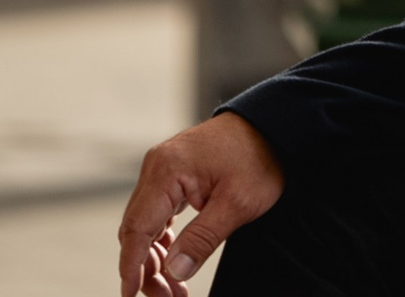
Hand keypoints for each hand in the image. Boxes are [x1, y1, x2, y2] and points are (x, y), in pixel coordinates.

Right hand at [117, 112, 285, 296]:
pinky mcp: (174, 173)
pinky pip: (158, 212)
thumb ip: (202, 239)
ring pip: (146, 223)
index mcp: (166, 171)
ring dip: (156, 257)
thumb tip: (174, 271)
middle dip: (147, 269)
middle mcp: (157, 167)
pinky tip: (175, 261)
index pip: (137, 229)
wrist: (273, 125)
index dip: (131, 267)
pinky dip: (163, 239)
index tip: (131, 295)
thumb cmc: (258, 157)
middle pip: (136, 229)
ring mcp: (163, 168)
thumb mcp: (236, 204)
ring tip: (174, 288)